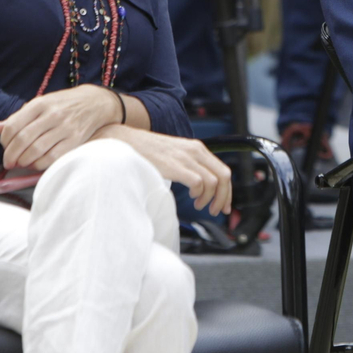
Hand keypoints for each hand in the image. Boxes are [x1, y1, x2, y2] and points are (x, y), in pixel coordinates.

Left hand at [0, 85, 122, 169]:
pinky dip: (39, 164)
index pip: (13, 125)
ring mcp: (65, 128)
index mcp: (40, 104)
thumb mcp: (41, 103)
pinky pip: (52, 158)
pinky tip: (36, 163)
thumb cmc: (63, 104)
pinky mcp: (75, 140)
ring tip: (21, 163)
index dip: (4, 140)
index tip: (5, 147)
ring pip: (36, 150)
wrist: (96, 102)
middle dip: (11, 155)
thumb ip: (18, 117)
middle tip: (8, 162)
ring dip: (23, 161)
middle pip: (23, 140)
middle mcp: (52, 115)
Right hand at [101, 126, 233, 216]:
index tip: (224, 205)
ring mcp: (186, 157)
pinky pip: (199, 182)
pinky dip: (198, 193)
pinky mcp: (175, 165)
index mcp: (197, 148)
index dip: (227, 190)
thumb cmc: (146, 152)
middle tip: (216, 210)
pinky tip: (190, 197)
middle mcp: (195, 151)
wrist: (125, 141)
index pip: (223, 170)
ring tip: (198, 205)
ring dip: (209, 199)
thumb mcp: (173, 155)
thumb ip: (188, 166)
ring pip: (213, 182)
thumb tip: (199, 187)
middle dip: (223, 197)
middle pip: (224, 176)